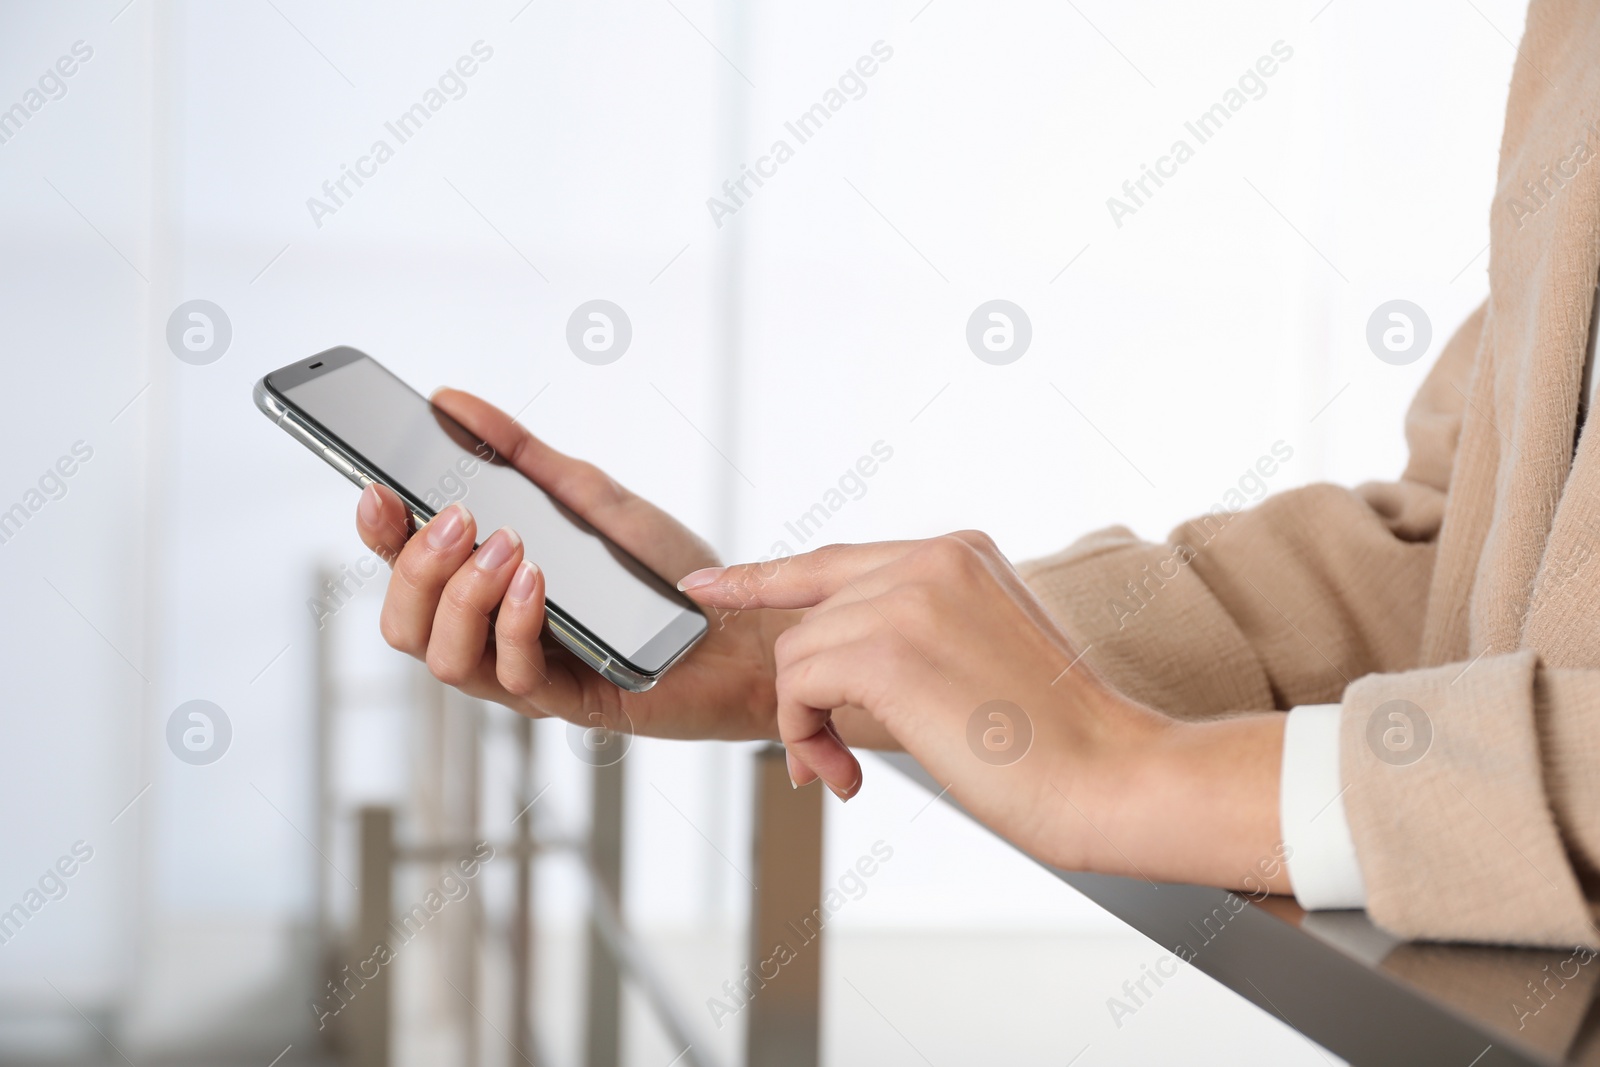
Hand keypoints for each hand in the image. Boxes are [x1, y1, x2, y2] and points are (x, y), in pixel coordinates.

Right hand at [355, 388, 786, 742]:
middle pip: (404, 624)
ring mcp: (527, 675)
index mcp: (487, 588)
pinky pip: (514, 676)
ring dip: (462, 597)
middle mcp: (493, 636)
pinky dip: (515, 622)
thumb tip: (450, 401)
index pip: (402, 569)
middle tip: (457, 518)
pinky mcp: (569, 702)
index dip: (377, 535)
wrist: (744, 625)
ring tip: (504, 546)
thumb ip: (521, 454)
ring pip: (444, 660)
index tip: (378, 488)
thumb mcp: (591, 496)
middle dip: (415, 568)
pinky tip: (538, 580)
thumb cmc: (667, 571)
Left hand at [681, 534, 1291, 891]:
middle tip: (825, 756)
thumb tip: (832, 653)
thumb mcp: (983, 651)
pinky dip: (804, 739)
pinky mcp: (883, 648)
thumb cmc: (1053, 737)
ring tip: (846, 770)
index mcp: (957, 552)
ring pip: (796, 656)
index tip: (704, 584)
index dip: (762, 577)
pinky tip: (846, 774)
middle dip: (803, 694)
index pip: (834, 560)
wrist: (1107, 773)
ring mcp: (906, 597)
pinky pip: (795, 688)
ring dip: (804, 725)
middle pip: (810, 617)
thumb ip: (915, 627)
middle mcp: (929, 558)